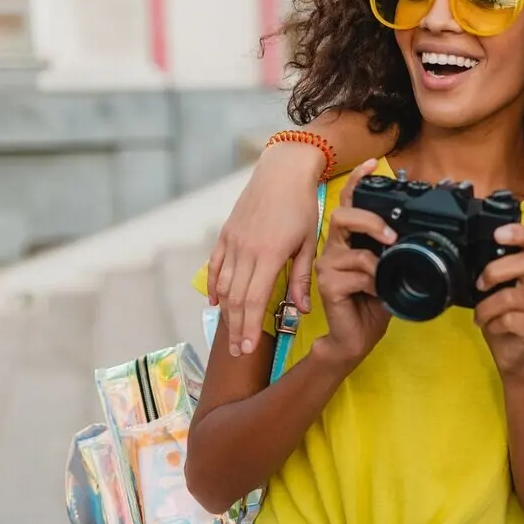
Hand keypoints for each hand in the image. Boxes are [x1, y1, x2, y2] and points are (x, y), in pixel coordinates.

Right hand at [209, 141, 324, 356]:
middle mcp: (245, 250)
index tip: (248, 348)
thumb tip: (301, 310)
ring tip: (231, 334)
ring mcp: (233, 241)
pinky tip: (216, 303)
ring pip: (224, 285)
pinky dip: (214, 286)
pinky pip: (216, 265)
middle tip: (239, 352)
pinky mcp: (226, 234)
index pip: (253, 300)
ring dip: (226, 312)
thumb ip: (302, 277)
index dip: (249, 327)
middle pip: (235, 299)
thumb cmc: (302, 205)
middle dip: (237, 328)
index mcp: (268, 254)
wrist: (282, 171)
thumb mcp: (309, 242)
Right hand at [313, 160, 396, 366]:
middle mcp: (334, 247)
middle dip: (370, 220)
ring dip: (377, 262)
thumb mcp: (391, 270)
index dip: (358, 180)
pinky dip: (373, 282)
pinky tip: (376, 293)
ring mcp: (327, 264)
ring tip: (387, 276)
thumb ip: (396, 251)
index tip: (372, 164)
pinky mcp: (327, 283)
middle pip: (343, 216)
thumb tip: (416, 234)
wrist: (357, 337)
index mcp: (349, 239)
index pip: (350, 202)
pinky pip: (356, 273)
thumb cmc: (374, 302)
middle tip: (392, 236)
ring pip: (351, 247)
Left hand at [473, 223, 523, 378]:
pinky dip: (494, 324)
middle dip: (496, 271)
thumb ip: (490, 273)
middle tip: (480, 285)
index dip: (520, 233)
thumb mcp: (490, 290)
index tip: (498, 235)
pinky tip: (493, 328)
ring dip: (487, 307)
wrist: (511, 353)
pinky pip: (511, 319)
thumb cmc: (499, 316)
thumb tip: (470, 256)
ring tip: (481, 316)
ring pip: (512, 296)